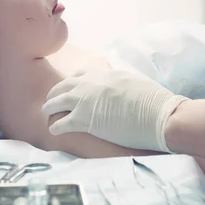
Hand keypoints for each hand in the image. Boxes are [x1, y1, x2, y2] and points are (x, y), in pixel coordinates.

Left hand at [41, 70, 188, 151]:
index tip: (70, 89)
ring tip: (46, 114)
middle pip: (63, 86)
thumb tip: (120, 82)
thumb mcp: (134, 80)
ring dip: (49, 108)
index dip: (72, 83)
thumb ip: (120, 80)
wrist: (158, 114)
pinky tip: (54, 130)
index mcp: (103, 73)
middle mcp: (89, 83)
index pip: (78, 75)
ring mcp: (84, 100)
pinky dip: (55, 127)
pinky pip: (60, 123)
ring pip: (55, 102)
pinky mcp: (83, 120)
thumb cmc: (154, 100)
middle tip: (52, 101)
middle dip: (55, 94)